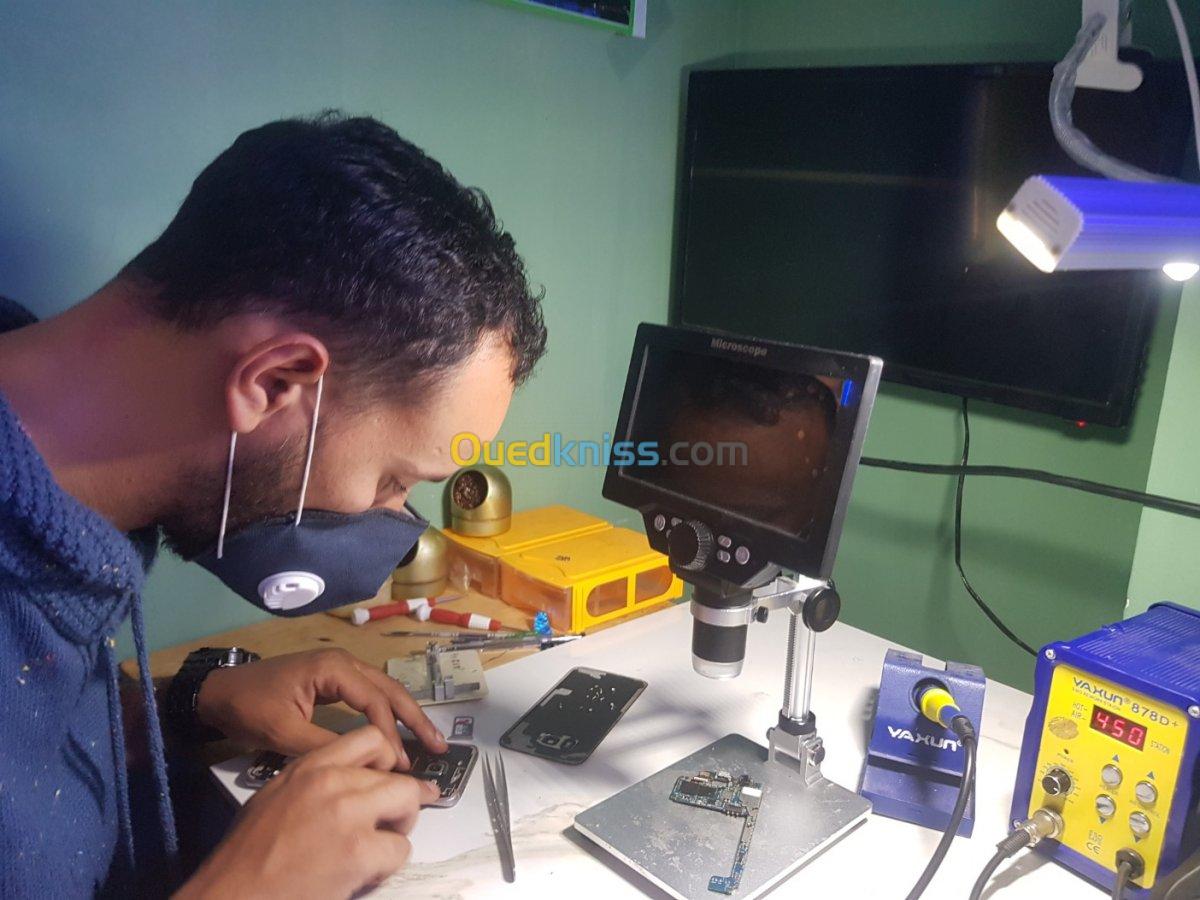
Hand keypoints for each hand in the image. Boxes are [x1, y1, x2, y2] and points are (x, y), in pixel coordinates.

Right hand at [176, 727, 440, 898]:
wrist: (230, 894)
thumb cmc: (244, 855)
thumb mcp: (274, 797)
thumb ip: (313, 782)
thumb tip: (350, 784)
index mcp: (309, 767)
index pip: (370, 738)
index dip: (386, 761)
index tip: (385, 781)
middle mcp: (332, 781)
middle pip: (397, 775)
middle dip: (401, 800)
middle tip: (390, 823)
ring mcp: (348, 814)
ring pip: (408, 801)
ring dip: (400, 827)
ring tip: (380, 847)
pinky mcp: (359, 851)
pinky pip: (400, 849)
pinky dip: (388, 864)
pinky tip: (365, 873)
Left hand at [195, 648, 447, 766]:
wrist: (218, 693)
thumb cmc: (248, 708)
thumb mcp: (284, 732)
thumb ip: (325, 746)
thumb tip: (363, 767)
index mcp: (333, 669)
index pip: (375, 701)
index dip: (390, 733)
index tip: (399, 764)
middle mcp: (343, 663)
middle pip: (390, 690)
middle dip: (416, 718)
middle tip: (440, 747)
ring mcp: (340, 669)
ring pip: (384, 691)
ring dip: (407, 716)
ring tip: (430, 741)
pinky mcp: (333, 681)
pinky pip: (370, 695)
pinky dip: (387, 714)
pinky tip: (398, 733)